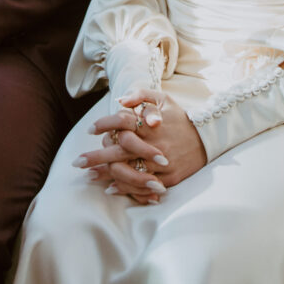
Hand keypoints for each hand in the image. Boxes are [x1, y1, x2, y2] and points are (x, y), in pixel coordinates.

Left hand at [75, 89, 205, 203]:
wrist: (207, 139)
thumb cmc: (180, 117)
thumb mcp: (163, 98)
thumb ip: (141, 95)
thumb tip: (120, 101)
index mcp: (151, 124)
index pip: (123, 122)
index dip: (104, 124)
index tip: (90, 129)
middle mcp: (154, 144)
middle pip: (119, 151)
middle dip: (96, 157)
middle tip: (77, 162)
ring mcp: (160, 163)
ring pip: (128, 171)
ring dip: (107, 175)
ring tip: (90, 176)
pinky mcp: (167, 179)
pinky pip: (142, 185)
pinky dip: (125, 187)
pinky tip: (110, 188)